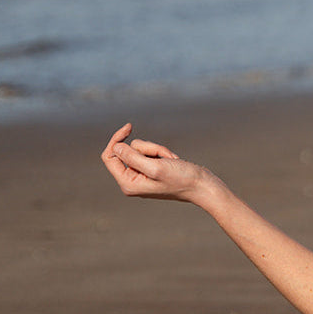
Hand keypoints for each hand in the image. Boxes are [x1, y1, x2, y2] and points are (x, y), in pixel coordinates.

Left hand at [101, 123, 217, 202]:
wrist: (202, 186)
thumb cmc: (181, 179)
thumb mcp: (155, 167)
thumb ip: (133, 157)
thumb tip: (116, 146)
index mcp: (128, 184)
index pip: (110, 157)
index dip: (116, 140)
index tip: (129, 127)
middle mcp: (132, 181)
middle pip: (127, 151)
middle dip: (147, 148)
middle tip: (164, 157)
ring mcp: (142, 175)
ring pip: (140, 149)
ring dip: (157, 150)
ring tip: (171, 160)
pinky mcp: (151, 170)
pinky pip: (149, 152)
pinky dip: (161, 152)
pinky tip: (173, 161)